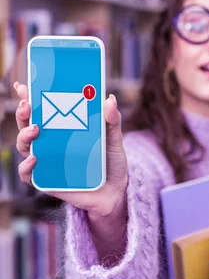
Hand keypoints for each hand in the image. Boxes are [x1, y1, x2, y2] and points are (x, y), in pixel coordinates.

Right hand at [14, 82, 127, 217]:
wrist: (115, 192)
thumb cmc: (111, 162)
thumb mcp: (114, 139)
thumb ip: (112, 120)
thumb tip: (110, 99)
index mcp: (63, 128)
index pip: (42, 109)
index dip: (29, 96)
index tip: (24, 86)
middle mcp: (50, 142)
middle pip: (28, 124)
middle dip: (23, 112)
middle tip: (27, 105)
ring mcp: (47, 161)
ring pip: (24, 146)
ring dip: (24, 135)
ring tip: (35, 129)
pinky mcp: (47, 181)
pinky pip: (28, 174)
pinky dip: (26, 167)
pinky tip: (34, 158)